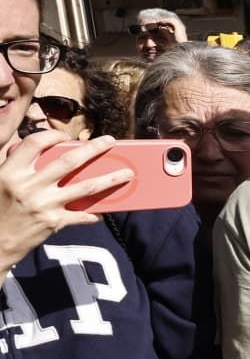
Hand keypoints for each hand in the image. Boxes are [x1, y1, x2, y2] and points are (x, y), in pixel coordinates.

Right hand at [0, 132, 132, 270]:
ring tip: (128, 173)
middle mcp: (29, 186)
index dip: (52, 135)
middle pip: (69, 161)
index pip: (35, 144)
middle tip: (110, 141)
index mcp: (10, 172)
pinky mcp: (54, 222)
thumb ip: (13, 164)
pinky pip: (82, 215)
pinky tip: (104, 210)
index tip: (66, 136)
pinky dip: (95, 212)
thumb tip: (31, 147)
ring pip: (86, 187)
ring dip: (111, 179)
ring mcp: (44, 204)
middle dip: (94, 148)